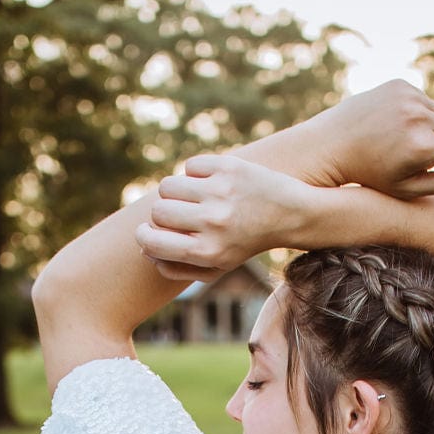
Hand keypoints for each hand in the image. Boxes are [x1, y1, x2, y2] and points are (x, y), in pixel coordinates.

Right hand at [135, 156, 315, 278]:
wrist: (288, 215)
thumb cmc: (244, 243)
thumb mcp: (216, 266)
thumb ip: (178, 266)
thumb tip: (146, 250)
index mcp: (208, 252)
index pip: (153, 242)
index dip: (144, 236)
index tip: (147, 233)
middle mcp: (213, 223)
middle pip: (158, 211)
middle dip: (162, 214)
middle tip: (180, 216)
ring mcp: (220, 193)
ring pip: (168, 186)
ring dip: (175, 192)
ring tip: (195, 199)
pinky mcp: (227, 168)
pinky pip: (189, 166)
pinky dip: (195, 174)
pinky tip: (212, 184)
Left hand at [316, 79, 433, 197]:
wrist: (332, 145)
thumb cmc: (372, 176)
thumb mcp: (410, 190)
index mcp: (422, 147)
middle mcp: (418, 117)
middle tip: (428, 159)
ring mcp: (409, 97)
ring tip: (411, 145)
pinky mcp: (401, 84)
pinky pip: (426, 101)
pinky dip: (419, 114)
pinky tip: (398, 127)